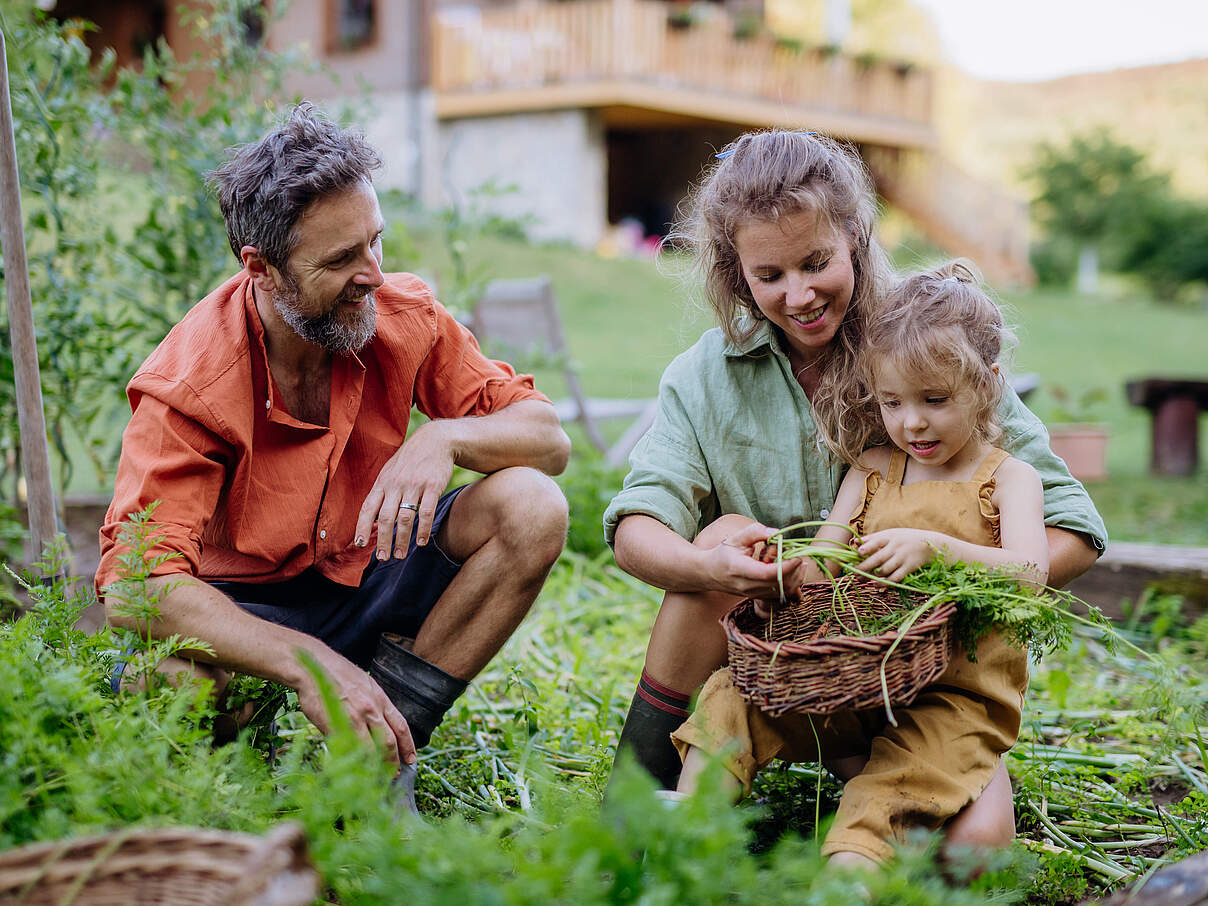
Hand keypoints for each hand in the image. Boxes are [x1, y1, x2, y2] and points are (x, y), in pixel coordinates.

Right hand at [294, 646, 416, 767]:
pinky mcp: (334, 727)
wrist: (312, 668)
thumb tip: (376, 726)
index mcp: (379, 698)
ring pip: (369, 750)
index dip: (408, 745)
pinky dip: (352, 763)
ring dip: (374, 767)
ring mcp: (352, 718)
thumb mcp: (364, 684)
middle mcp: (370, 709)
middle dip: (393, 762)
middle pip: (388, 742)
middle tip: (394, 775)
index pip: (400, 725)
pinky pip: (347, 749)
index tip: (411, 759)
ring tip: (375, 779)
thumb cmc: (336, 674)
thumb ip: (372, 704)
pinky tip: (353, 771)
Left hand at [355, 420, 455, 561]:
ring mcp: (415, 485)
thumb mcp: (390, 472)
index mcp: (383, 482)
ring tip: (401, 555)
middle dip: (383, 541)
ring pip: (405, 518)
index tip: (360, 545)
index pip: (368, 508)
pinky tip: (422, 542)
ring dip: (402, 539)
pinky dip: (423, 530)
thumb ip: (381, 494)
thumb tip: (371, 521)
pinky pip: (427, 512)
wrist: (435, 440)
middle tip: (383, 558)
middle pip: (385, 517)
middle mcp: (396, 485)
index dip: (362, 528)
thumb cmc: (410, 461)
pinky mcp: (433, 487)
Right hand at [703, 522, 806, 599]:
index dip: (786, 566)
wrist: (709, 573)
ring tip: (798, 562)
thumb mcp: (736, 538)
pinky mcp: (756, 597)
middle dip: (794, 571)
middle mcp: (746, 586)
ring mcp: (752, 594)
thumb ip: (755, 532)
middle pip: (778, 585)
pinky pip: (778, 594)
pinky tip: (792, 571)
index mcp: (739, 569)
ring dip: (794, 578)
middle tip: (799, 555)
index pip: (768, 573)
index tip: (797, 555)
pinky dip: (789, 583)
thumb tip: (776, 533)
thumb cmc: (723, 553)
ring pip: (782, 592)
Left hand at [856, 528, 943, 583]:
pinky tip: (876, 584)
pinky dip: (885, 582)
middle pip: (878, 558)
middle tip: (854, 574)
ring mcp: (903, 558)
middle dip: (864, 567)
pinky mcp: (909, 567)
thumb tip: (854, 541)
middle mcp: (896, 547)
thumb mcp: (891, 534)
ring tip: (861, 579)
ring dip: (872, 576)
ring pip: (885, 569)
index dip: (867, 547)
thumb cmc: (905, 538)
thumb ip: (873, 538)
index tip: (858, 553)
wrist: (929, 544)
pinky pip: (895, 577)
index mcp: (890, 537)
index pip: (877, 541)